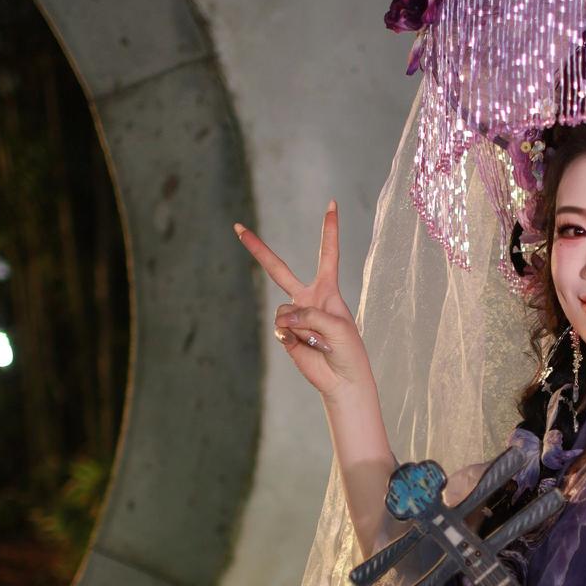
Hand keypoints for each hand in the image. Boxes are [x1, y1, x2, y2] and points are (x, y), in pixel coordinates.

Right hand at [233, 200, 371, 400]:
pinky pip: (280, 328)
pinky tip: (304, 346)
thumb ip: (312, 316)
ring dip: (298, 325)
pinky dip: (290, 336)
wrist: (341, 380)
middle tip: (238, 228)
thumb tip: (284, 318)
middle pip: (278, 269)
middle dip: (258, 250)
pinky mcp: (285, 334)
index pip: (328, 254)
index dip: (329, 230)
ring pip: (283, 310)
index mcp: (327, 290)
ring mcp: (294, 316)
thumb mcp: (338, 328)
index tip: (332, 204)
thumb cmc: (348, 351)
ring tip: (315, 340)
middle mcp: (307, 298)